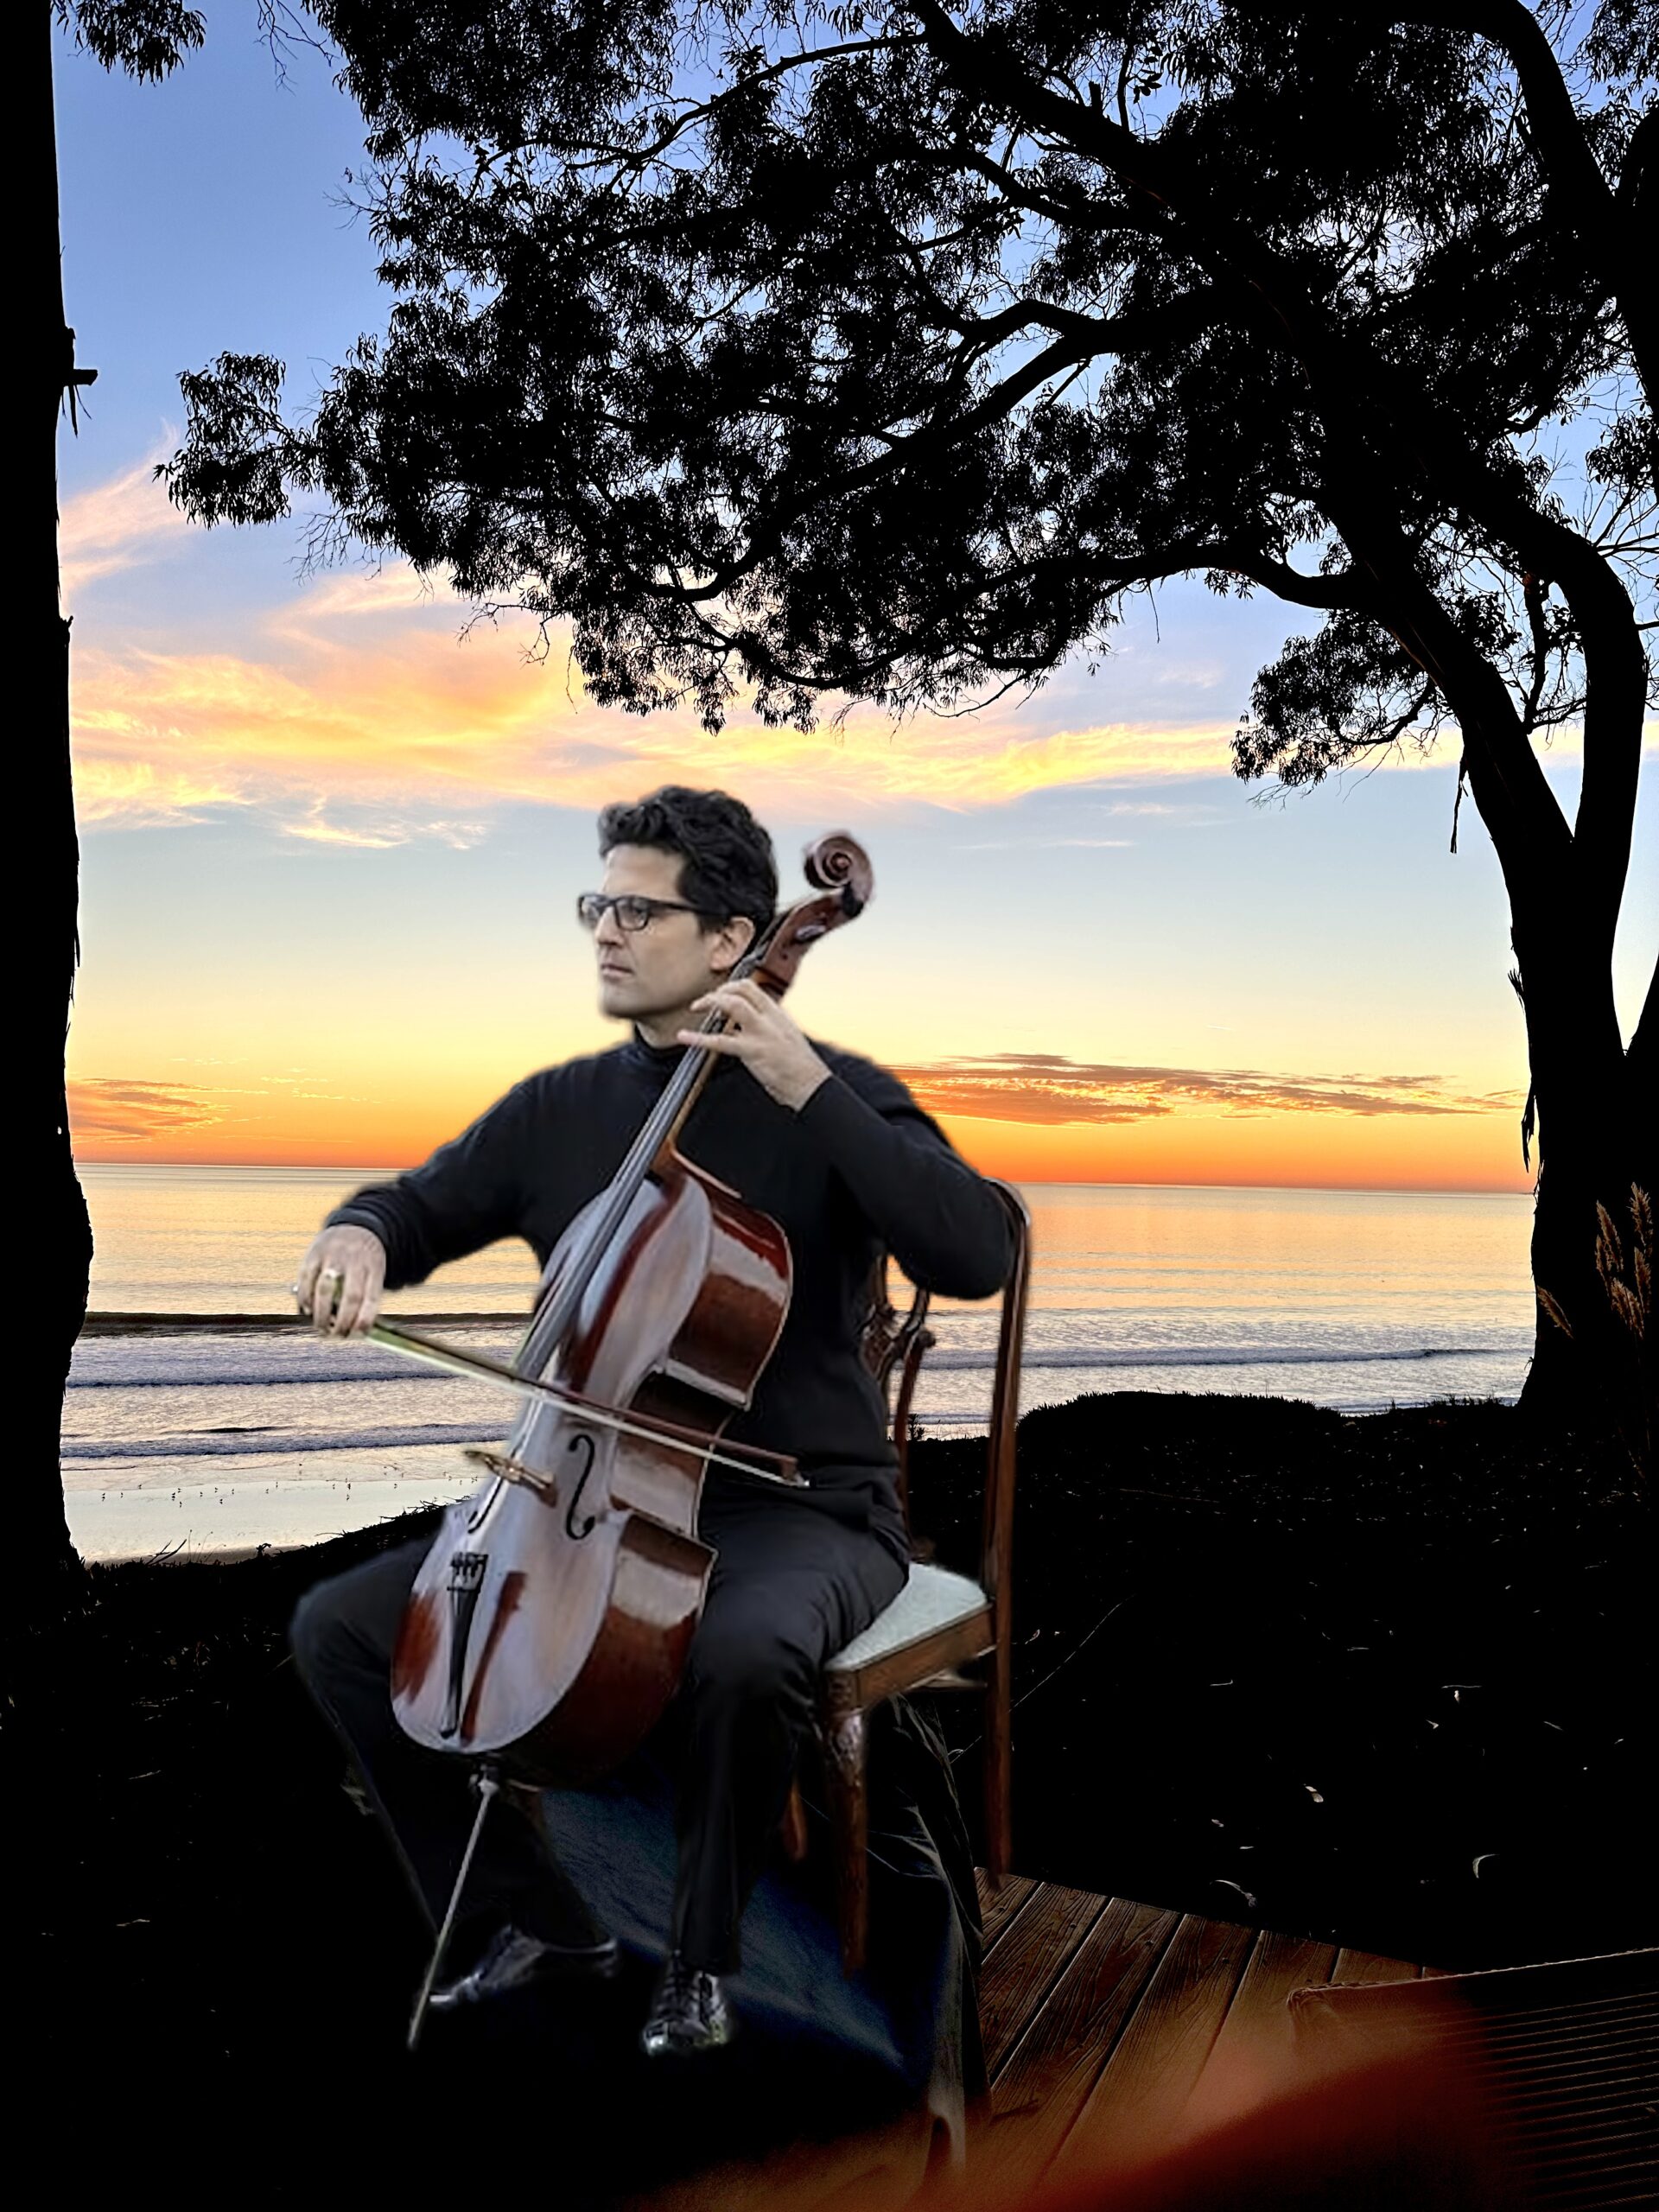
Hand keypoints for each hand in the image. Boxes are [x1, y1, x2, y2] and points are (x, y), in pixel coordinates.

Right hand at [293, 1225, 386, 1336]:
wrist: (354, 1227)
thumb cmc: (365, 1261)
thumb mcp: (375, 1273)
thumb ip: (366, 1297)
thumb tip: (357, 1332)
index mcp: (374, 1267)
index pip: (372, 1298)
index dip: (365, 1320)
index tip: (358, 1335)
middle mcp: (355, 1260)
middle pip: (350, 1297)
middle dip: (342, 1322)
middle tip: (337, 1336)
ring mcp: (333, 1256)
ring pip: (325, 1291)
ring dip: (321, 1315)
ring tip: (321, 1328)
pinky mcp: (313, 1254)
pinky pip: (306, 1282)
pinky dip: (305, 1301)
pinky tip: (307, 1311)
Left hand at [680, 980, 830, 1111]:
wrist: (811, 1086)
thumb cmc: (800, 1068)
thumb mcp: (785, 1039)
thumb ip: (765, 1029)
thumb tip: (739, 1027)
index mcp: (778, 1015)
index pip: (753, 988)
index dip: (732, 987)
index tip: (720, 994)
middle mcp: (771, 1018)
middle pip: (742, 989)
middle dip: (720, 990)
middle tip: (706, 1001)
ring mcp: (762, 1033)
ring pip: (732, 1004)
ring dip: (710, 1002)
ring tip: (696, 1007)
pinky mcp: (753, 1051)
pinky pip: (720, 1041)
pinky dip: (698, 1038)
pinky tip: (685, 1037)